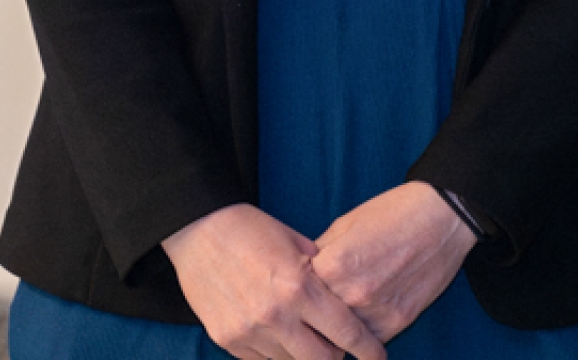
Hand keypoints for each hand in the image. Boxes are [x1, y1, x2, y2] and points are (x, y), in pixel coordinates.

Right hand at [160, 203, 384, 359]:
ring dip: (304, 355)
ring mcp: (248, 331)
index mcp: (300, 287)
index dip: (367, 349)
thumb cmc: (254, 230)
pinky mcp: (226, 340)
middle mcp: (275, 315)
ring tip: (309, 338)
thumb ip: (323, 275)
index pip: (345, 331)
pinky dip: (276, 353)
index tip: (378, 357)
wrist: (199, 231)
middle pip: (320, 359)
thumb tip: (346, 300)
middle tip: (341, 349)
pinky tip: (282, 337)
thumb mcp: (299, 244)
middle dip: (336, 357)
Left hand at [309, 182, 477, 342]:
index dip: (300, 289)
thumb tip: (301, 277)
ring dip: (340, 325)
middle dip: (317, 311)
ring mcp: (376, 311)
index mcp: (332, 266)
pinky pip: (368, 338)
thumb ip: (319, 255)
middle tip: (322, 303)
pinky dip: (365, 329)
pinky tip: (369, 310)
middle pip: (317, 318)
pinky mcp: (398, 321)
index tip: (303, 289)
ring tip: (348, 306)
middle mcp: (351, 293)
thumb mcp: (345, 224)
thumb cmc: (395, 213)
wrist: (445, 215)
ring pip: (341, 334)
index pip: (298, 293)